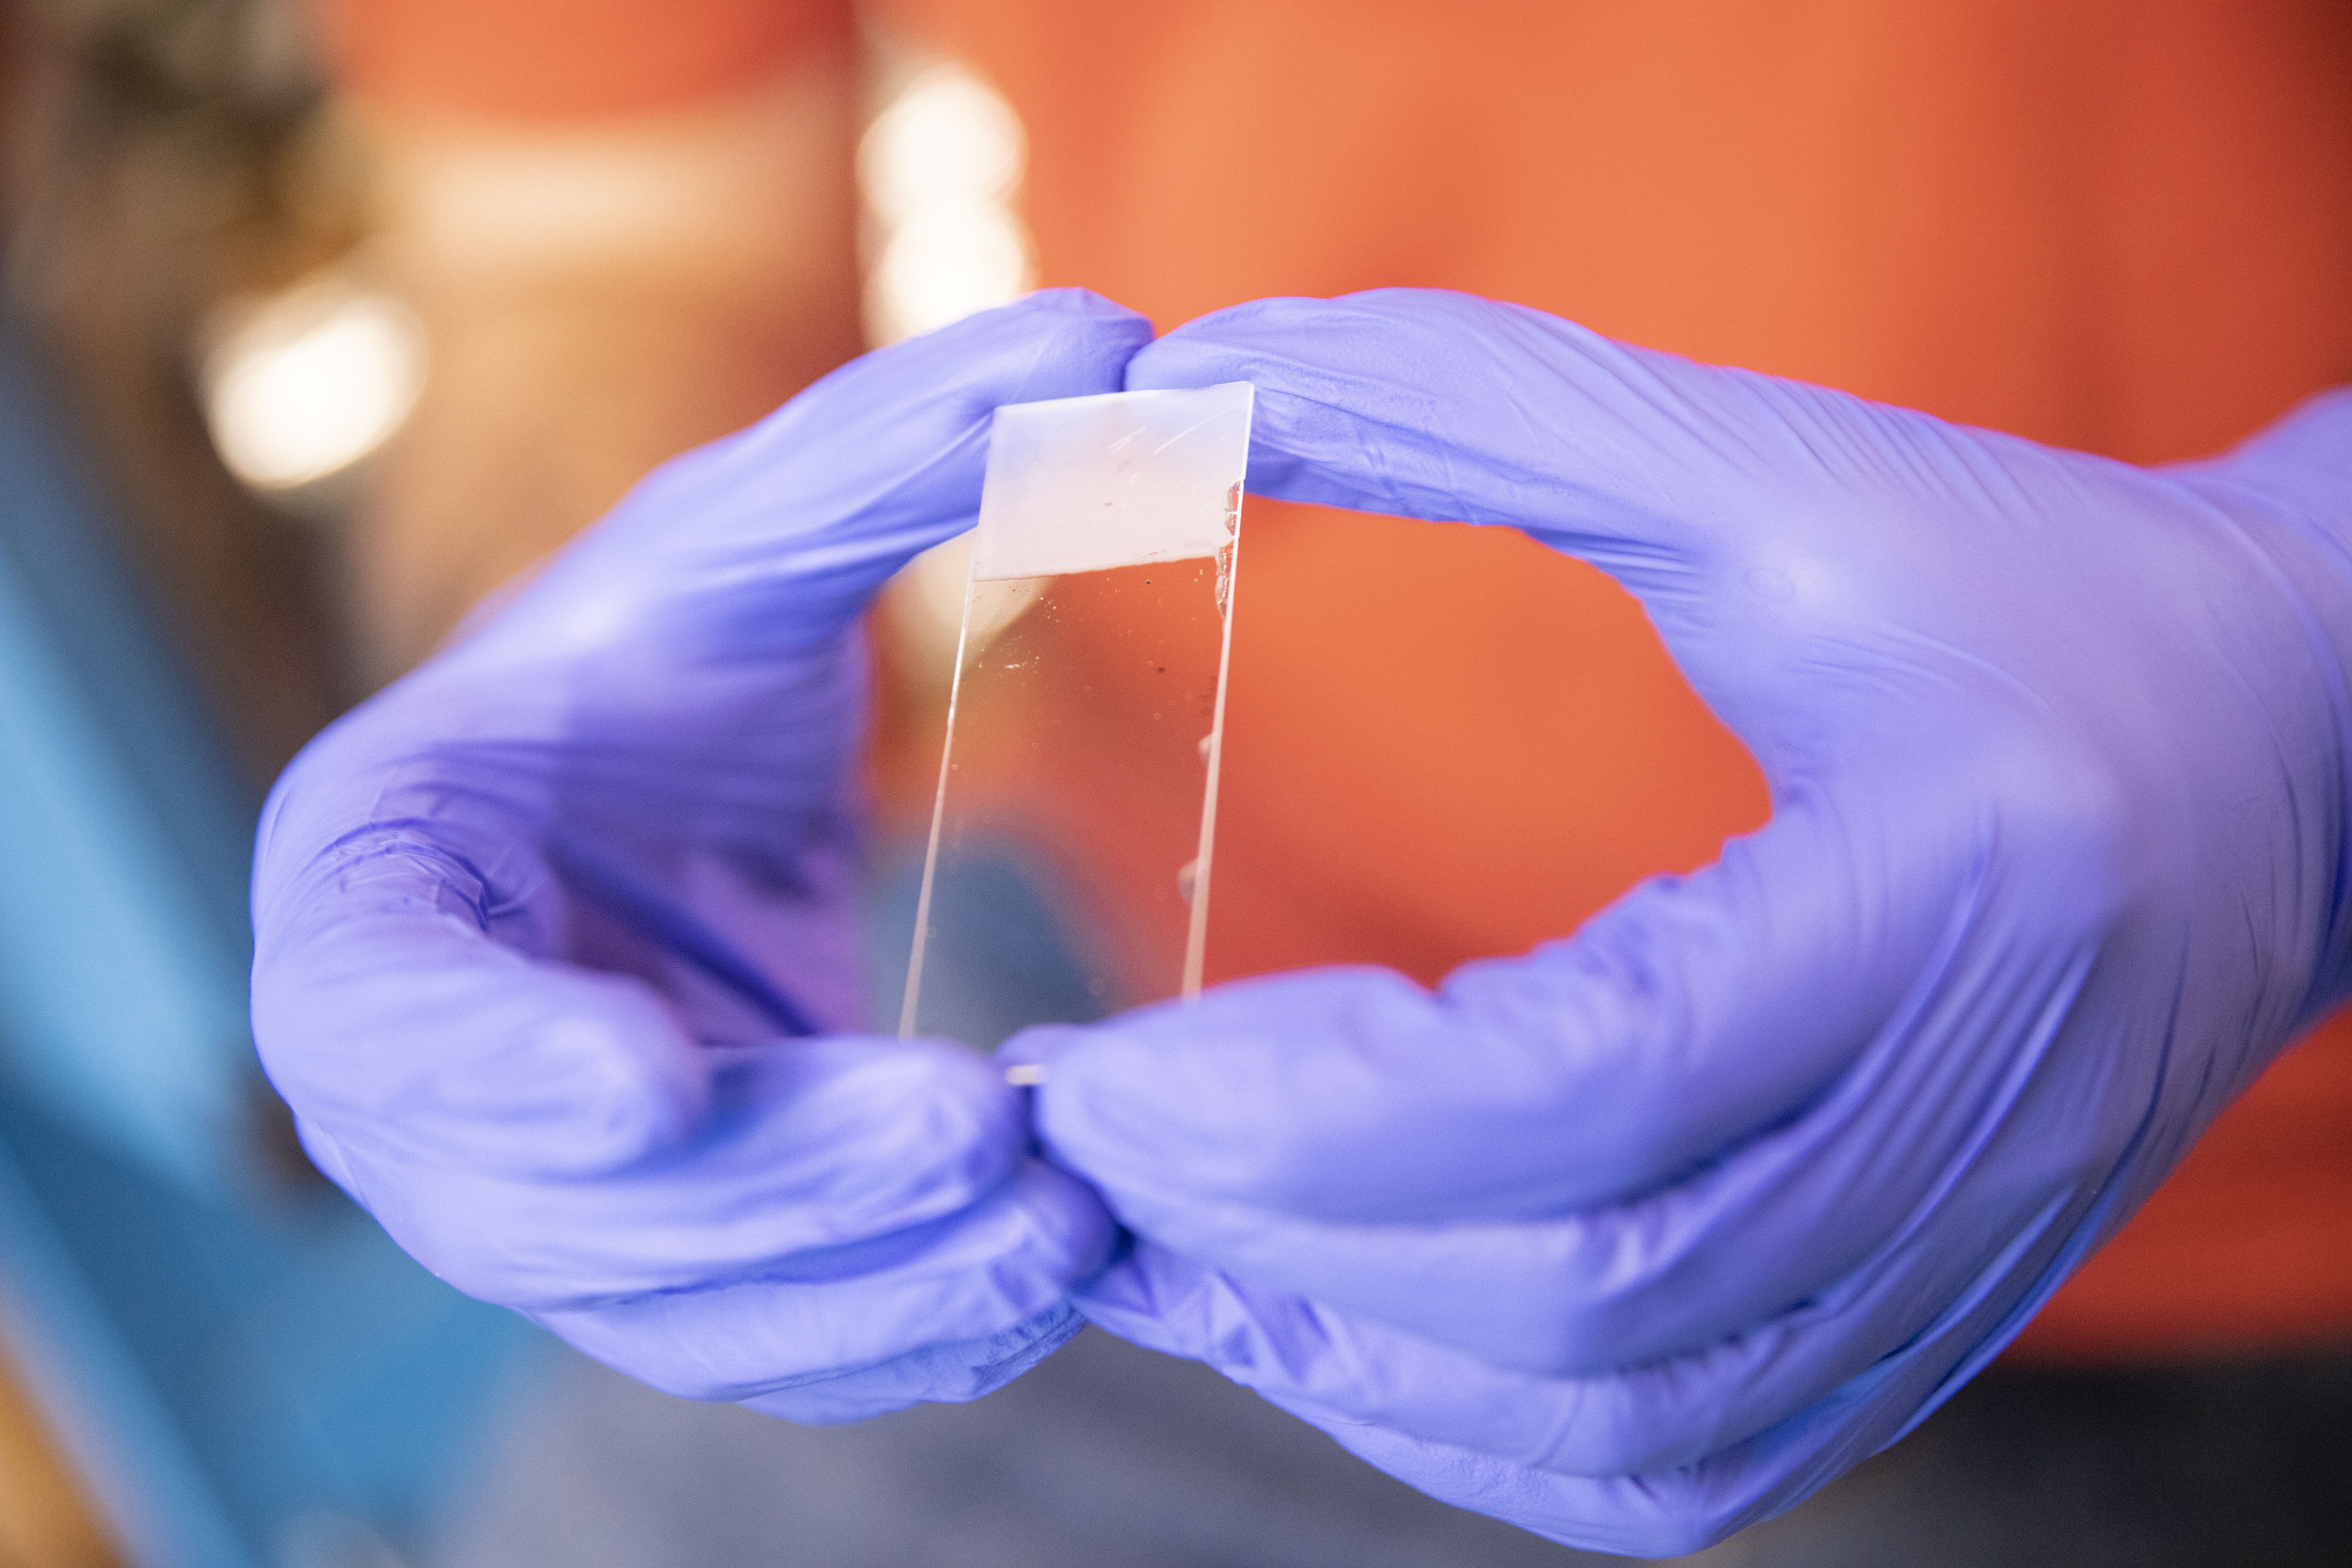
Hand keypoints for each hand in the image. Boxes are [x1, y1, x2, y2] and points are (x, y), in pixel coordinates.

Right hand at [251, 291, 1149, 1421]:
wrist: (645, 807)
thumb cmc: (652, 665)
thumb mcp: (740, 551)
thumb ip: (890, 454)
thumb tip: (1111, 326)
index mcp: (374, 889)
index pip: (387, 1008)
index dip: (494, 1061)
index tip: (644, 1084)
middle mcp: (424, 1084)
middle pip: (558, 1199)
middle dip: (773, 1184)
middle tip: (977, 1134)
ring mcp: (536, 1201)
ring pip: (681, 1306)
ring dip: (871, 1282)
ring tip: (1067, 1222)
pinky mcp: (662, 1270)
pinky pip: (765, 1343)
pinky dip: (901, 1328)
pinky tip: (1048, 1274)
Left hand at [1008, 290, 2351, 1551]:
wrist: (2284, 755)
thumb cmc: (2024, 587)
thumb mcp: (1772, 469)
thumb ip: (1476, 408)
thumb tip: (1194, 373)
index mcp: (1951, 899)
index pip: (1595, 1079)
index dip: (1303, 1102)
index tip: (1087, 1059)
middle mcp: (1969, 1135)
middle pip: (1579, 1289)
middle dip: (1274, 1231)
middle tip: (1073, 1135)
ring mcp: (1950, 1272)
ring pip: (1606, 1415)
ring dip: (1338, 1345)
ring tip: (1150, 1230)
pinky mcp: (1910, 1332)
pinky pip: (1654, 1460)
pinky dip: (1454, 1413)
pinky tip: (1318, 1309)